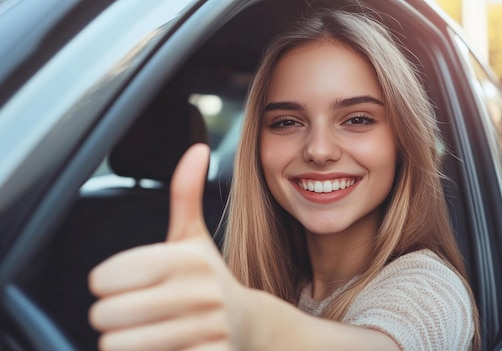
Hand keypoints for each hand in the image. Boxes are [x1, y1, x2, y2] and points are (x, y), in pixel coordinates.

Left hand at [89, 144, 245, 350]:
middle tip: (133, 311)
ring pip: (117, 345)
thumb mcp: (196, 238)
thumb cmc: (211, 278)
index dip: (106, 283)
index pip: (106, 276)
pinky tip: (164, 346)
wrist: (253, 325)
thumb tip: (197, 149)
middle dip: (112, 316)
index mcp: (188, 259)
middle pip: (105, 314)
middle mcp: (198, 294)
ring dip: (122, 341)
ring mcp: (202, 331)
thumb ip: (186, 193)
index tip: (123, 284)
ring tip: (144, 331)